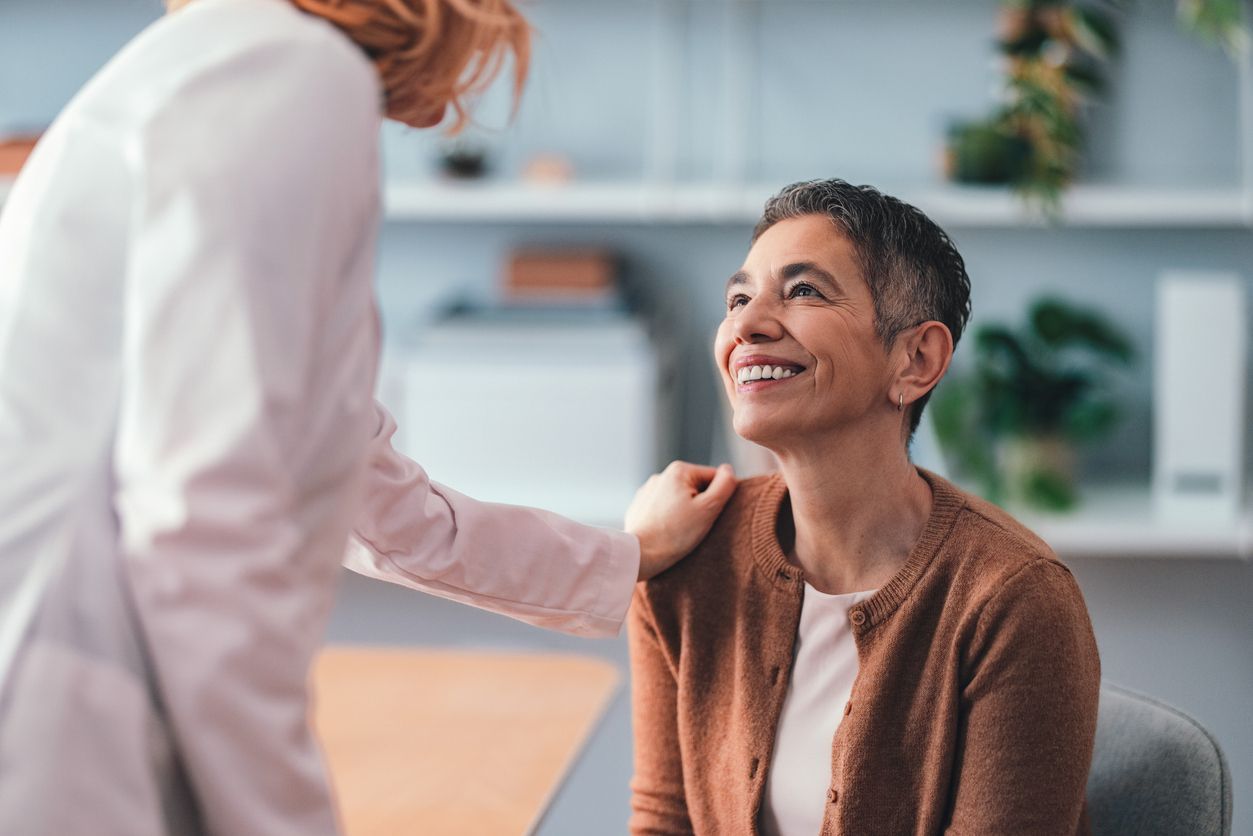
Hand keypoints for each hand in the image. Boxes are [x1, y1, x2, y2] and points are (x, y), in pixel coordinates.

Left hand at [626, 461, 736, 580]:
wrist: (640, 555)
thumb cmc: (675, 534)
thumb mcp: (708, 509)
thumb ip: (724, 485)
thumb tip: (729, 470)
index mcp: (679, 470)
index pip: (714, 478)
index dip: (718, 498)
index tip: (710, 516)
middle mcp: (660, 475)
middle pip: (696, 488)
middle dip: (700, 505)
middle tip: (696, 526)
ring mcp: (648, 491)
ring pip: (679, 499)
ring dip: (685, 512)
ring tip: (681, 531)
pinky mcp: (640, 507)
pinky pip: (663, 509)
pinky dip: (669, 518)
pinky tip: (668, 533)